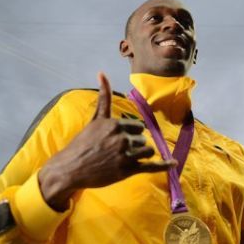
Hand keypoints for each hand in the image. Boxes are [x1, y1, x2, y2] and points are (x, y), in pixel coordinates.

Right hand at [38, 72, 176, 210]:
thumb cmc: (82, 142)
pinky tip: (173, 163)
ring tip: (126, 158)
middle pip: (143, 138)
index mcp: (116, 124)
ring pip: (148, 151)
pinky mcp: (127, 171)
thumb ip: (104, 96)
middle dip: (134, 144)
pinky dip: (164, 165)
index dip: (131, 132)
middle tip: (117, 151)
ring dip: (141, 155)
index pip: (138, 126)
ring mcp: (126, 155)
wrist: (70, 168)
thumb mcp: (95, 118)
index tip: (119, 138)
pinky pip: (151, 166)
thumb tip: (102, 72)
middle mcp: (123, 138)